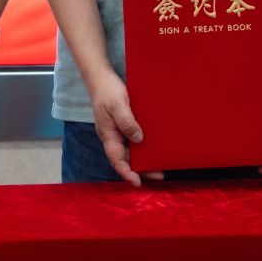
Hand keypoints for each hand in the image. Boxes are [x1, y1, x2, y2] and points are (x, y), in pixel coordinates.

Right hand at [84, 69, 157, 186]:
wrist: (101, 78)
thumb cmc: (107, 91)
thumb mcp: (118, 105)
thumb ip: (127, 122)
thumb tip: (139, 139)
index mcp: (108, 135)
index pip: (116, 160)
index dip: (127, 173)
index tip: (138, 181)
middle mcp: (113, 137)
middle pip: (125, 159)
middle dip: (140, 169)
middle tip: (159, 174)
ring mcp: (118, 132)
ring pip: (130, 152)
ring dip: (143, 160)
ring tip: (160, 165)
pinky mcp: (124, 126)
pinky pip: (133, 141)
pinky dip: (142, 147)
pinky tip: (153, 148)